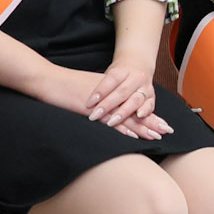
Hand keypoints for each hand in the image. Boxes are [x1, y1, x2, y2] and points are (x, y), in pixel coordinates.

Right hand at [43, 65, 167, 138]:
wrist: (47, 78)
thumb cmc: (63, 85)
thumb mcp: (87, 90)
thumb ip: (101, 99)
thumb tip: (107, 111)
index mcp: (111, 92)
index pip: (132, 104)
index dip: (147, 114)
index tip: (161, 123)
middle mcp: (110, 96)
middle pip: (133, 110)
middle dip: (150, 121)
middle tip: (167, 131)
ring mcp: (101, 103)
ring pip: (125, 116)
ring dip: (140, 127)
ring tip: (155, 135)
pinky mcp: (90, 109)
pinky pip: (108, 120)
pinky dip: (120, 128)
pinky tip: (131, 135)